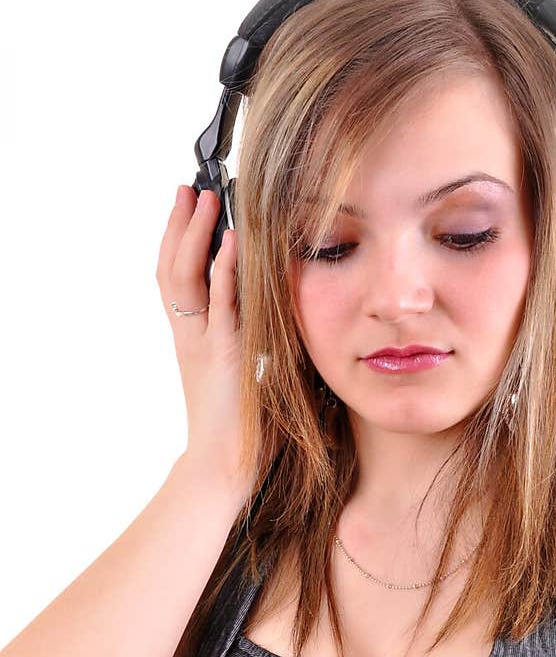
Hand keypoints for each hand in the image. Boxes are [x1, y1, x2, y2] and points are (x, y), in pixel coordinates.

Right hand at [156, 185, 253, 492]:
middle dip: (180, 226)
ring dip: (196, 236)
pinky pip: (221, 308)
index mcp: (195, 340)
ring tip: (204, 200)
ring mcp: (203, 345)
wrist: (225, 468)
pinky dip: (224, 273)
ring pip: (186, 280)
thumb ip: (256, 347)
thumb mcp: (248, 376)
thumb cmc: (242, 430)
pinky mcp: (224, 358)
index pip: (177, 280)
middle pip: (173, 269)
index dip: (179, 242)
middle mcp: (191, 337)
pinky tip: (231, 244)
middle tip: (188, 189)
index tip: (188, 208)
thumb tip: (282, 325)